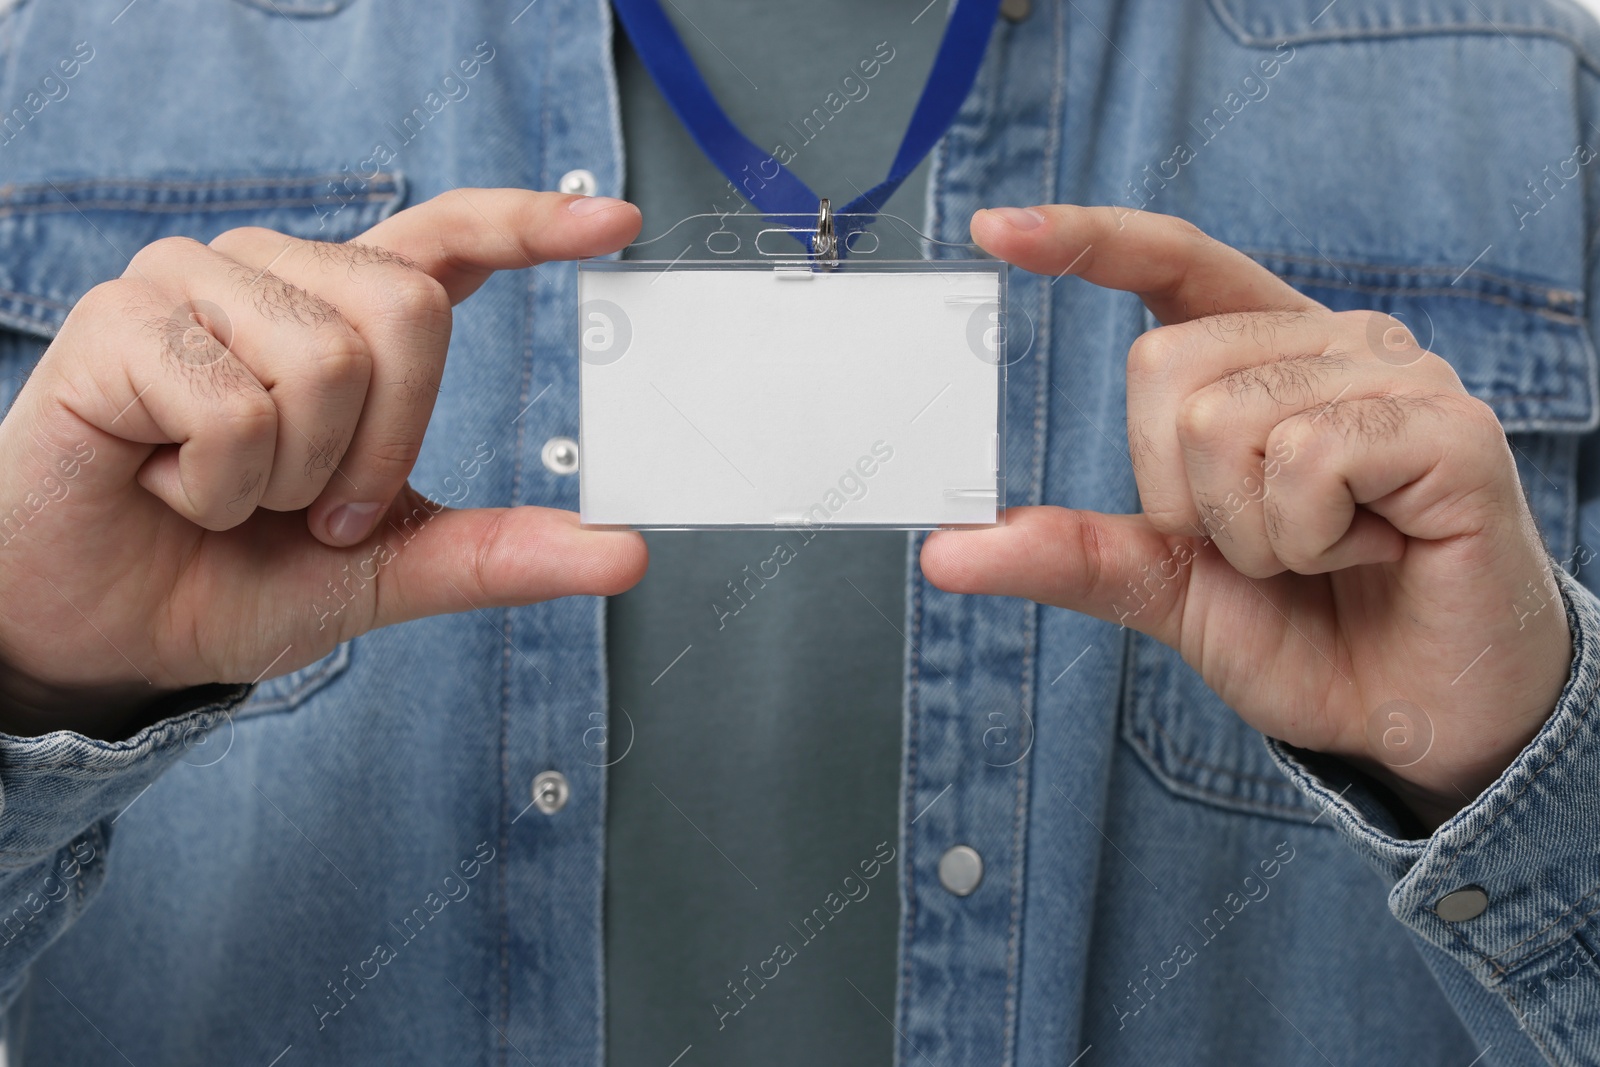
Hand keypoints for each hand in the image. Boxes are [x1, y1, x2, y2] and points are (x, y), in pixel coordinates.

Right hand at [0, 189, 647, 736]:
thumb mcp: (387, 568)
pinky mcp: (120, 320)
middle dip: (383, 448)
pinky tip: (167, 484)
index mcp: (346, 319)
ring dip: (289, 478)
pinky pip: (234, 408)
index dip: (530, 225)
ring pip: (326, 363)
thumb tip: (624, 552)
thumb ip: (498, 554)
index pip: (449, 240)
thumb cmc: (236, 576)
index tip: (614, 225)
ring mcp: (194, 284)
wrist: (110, 630)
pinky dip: (217, 487)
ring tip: (224, 491)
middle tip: (312, 507)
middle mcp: (276, 277)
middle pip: (412, 311)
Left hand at [923, 205, 1572, 828]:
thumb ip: (1073, 554)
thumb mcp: (1166, 588)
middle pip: (1164, 367)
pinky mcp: (1451, 427)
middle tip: (1263, 547)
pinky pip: (1305, 458)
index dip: (1090, 240)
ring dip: (1247, 533)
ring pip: (1226, 419)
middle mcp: (1332, 341)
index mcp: (1266, 357)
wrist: (1415, 717)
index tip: (997, 230)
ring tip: (1323, 554)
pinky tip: (1370, 552)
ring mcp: (1398, 374)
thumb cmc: (1304, 633)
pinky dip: (1307, 538)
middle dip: (1181, 495)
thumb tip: (946, 552)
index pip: (1173, 264)